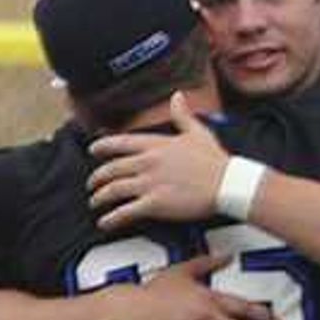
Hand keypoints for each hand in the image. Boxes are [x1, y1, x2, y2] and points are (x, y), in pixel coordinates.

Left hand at [88, 108, 233, 228]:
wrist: (227, 183)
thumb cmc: (214, 161)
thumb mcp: (198, 132)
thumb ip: (182, 115)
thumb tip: (178, 97)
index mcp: (155, 145)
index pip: (120, 143)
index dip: (102, 147)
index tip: (93, 150)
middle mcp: (147, 162)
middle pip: (111, 169)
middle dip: (97, 178)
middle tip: (92, 184)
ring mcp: (149, 183)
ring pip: (113, 190)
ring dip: (100, 197)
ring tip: (96, 202)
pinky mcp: (154, 204)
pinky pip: (125, 212)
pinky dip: (111, 218)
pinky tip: (105, 222)